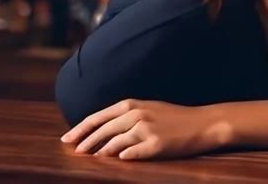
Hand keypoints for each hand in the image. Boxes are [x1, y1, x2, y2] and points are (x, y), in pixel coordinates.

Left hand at [60, 98, 228, 159]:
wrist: (201, 123)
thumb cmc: (173, 117)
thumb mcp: (149, 108)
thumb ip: (126, 116)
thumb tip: (103, 130)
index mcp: (133, 104)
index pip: (100, 116)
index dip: (81, 128)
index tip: (67, 139)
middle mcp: (137, 114)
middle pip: (103, 130)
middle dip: (85, 142)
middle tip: (73, 153)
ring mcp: (146, 129)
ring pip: (114, 143)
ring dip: (100, 152)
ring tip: (90, 160)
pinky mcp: (155, 144)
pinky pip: (132, 153)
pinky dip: (121, 158)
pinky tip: (115, 162)